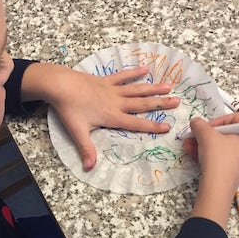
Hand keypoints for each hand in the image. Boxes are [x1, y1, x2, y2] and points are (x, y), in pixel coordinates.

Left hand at [24, 64, 179, 170]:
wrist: (60, 85)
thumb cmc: (68, 109)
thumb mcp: (77, 132)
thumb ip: (86, 149)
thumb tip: (90, 168)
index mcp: (112, 117)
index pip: (136, 124)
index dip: (152, 126)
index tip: (167, 127)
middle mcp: (116, 102)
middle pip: (142, 104)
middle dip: (161, 104)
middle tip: (178, 102)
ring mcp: (112, 89)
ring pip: (137, 89)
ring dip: (153, 88)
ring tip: (169, 86)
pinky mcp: (105, 80)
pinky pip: (123, 76)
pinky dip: (134, 73)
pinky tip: (146, 69)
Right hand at [184, 113, 238, 229]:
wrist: (217, 188)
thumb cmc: (217, 157)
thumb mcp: (206, 136)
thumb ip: (200, 125)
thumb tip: (195, 122)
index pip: (236, 118)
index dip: (218, 119)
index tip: (205, 127)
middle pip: (227, 132)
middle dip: (206, 133)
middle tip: (193, 135)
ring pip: (220, 145)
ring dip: (202, 143)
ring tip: (187, 145)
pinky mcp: (232, 169)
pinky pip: (220, 156)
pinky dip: (206, 153)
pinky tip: (191, 153)